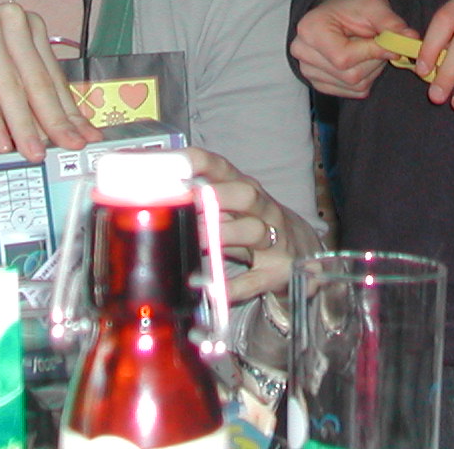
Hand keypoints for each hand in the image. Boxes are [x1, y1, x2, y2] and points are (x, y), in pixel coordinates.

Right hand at [0, 0, 98, 160]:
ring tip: (34, 154)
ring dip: (24, 126)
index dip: (69, 108)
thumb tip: (43, 127)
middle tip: (70, 148)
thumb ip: (14, 88)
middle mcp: (12, 19)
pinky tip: (1, 141)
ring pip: (11, 87)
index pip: (51, 74)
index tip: (85, 135)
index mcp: (27, 23)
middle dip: (55, 121)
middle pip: (37, 81)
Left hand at [183, 147, 312, 302]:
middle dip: (215, 197)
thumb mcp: (231, 207)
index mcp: (244, 188)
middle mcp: (263, 208)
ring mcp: (275, 239)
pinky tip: (212, 289)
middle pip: (245, 195)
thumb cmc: (252, 223)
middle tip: (184, 204)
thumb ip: (199, 199)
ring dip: (223, 235)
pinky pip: (256, 279)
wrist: (299, 251)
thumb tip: (154, 194)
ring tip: (194, 243)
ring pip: (253, 232)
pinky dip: (234, 286)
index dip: (200, 163)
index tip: (176, 164)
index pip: (222, 168)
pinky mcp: (277, 271)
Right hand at [291, 0, 408, 98]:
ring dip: (372, 69)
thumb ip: (391, 24)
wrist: (343, 6)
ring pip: (354, 85)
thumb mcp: (374, 6)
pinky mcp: (319, 83)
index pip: (344, 58)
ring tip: (369, 46)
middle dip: (375, 60)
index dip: (374, 53)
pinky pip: (352, 91)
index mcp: (310, 29)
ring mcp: (308, 71)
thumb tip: (411, 39)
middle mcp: (303, 52)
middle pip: (350, 75)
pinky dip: (366, 78)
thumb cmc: (355, 2)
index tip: (393, 44)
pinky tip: (362, 59)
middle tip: (380, 41)